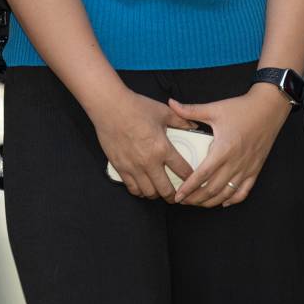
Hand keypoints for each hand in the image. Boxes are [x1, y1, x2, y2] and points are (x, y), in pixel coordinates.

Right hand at [90, 86, 198, 201]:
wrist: (110, 107)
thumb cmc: (136, 107)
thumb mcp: (163, 112)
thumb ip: (181, 121)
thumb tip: (194, 125)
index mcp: (162, 148)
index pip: (182, 171)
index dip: (191, 179)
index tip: (194, 182)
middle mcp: (149, 162)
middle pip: (165, 190)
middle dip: (174, 196)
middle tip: (178, 196)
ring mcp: (133, 167)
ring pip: (148, 193)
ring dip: (156, 194)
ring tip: (160, 191)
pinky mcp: (120, 168)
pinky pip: (132, 188)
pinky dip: (140, 191)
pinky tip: (143, 188)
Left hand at [167, 85, 289, 206]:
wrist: (269, 108)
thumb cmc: (242, 108)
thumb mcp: (214, 109)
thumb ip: (190, 110)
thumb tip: (170, 103)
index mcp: (223, 149)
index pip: (202, 175)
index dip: (188, 188)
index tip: (178, 195)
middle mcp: (235, 162)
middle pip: (212, 189)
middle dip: (195, 199)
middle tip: (183, 201)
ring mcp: (247, 168)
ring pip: (226, 194)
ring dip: (211, 202)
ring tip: (198, 203)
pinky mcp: (255, 170)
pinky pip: (243, 192)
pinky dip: (232, 200)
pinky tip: (222, 202)